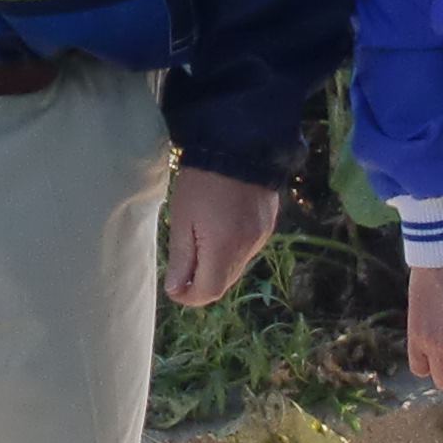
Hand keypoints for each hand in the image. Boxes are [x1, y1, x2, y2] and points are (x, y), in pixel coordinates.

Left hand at [164, 166, 281, 306]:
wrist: (239, 145)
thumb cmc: (202, 180)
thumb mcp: (182, 218)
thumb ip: (181, 258)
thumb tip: (176, 289)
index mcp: (224, 247)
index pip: (208, 292)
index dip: (189, 297)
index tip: (175, 288)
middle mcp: (248, 247)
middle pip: (224, 283)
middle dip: (202, 282)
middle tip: (182, 268)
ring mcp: (261, 237)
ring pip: (236, 267)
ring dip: (217, 264)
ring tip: (200, 240)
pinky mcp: (268, 226)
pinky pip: (247, 249)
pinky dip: (232, 249)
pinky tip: (220, 227)